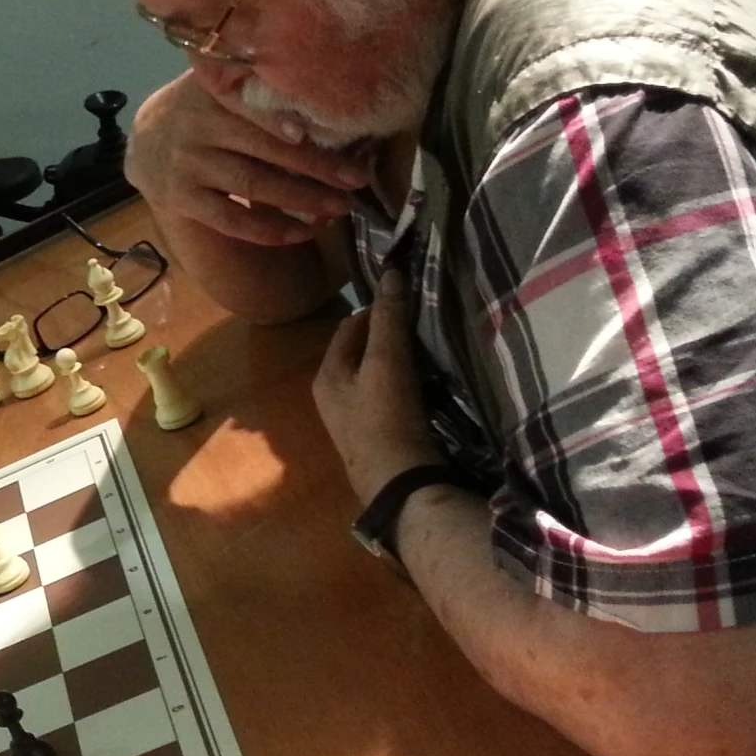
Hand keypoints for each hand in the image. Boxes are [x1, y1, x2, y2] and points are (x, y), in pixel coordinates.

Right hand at [126, 72, 368, 247]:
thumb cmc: (200, 107)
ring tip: (340, 207)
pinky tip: (302, 233)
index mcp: (210, 94)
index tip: (315, 133)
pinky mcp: (182, 200)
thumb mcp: (215, 83)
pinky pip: (231, 221)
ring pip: (252, 186)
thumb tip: (319, 86)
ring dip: (301, 199)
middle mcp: (196, 128)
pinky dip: (268, 230)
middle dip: (315, 166)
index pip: (250, 107)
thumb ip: (251, 81)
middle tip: (357, 179)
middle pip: (263, 149)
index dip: (280, 120)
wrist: (144, 140)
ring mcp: (187, 167)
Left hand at [310, 269, 444, 501]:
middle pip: (362, 352)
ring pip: (377, 376)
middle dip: (388, 336)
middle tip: (422, 323)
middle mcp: (333, 397)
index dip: (375, 309)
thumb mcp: (386, 362)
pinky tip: (429, 384)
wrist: (400, 483)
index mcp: (326, 375)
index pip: (349, 327)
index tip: (407, 299)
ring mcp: (354, 420)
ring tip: (429, 349)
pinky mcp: (379, 437)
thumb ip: (388, 318)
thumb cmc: (386, 417)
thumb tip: (391, 272)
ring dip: (399, 361)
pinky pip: (390, 398)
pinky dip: (407, 385)